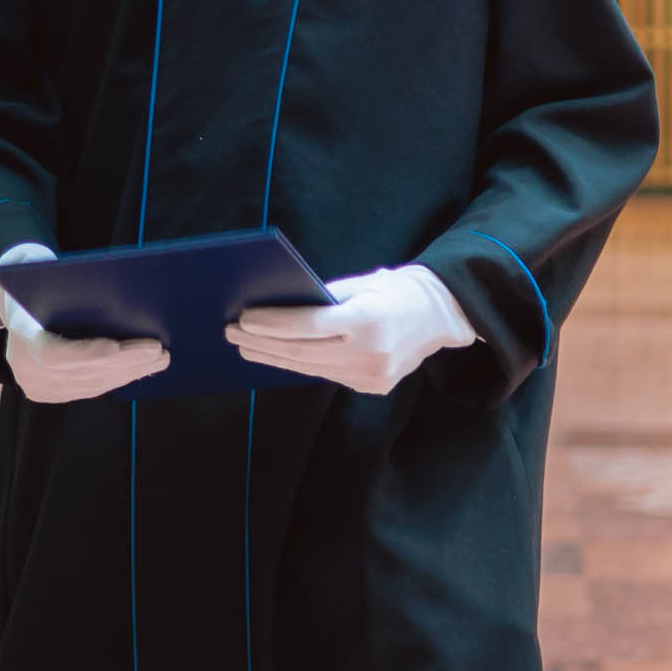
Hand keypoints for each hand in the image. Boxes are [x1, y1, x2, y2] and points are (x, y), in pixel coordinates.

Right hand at [0, 250, 169, 402]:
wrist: (15, 309)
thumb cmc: (34, 283)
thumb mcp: (38, 271)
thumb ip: (63, 278)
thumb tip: (104, 280)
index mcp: (21, 335)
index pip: (53, 353)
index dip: (86, 353)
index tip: (115, 346)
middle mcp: (27, 368)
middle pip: (83, 371)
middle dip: (124, 361)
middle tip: (157, 349)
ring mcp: (40, 386)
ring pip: (92, 384)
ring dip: (129, 372)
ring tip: (159, 357)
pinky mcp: (53, 394)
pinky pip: (92, 389)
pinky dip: (118, 377)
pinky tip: (142, 367)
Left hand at [226, 264, 476, 395]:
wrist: (439, 315)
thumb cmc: (393, 290)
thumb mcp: (360, 284)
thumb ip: (322, 298)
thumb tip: (276, 306)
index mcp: (370, 320)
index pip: (310, 326)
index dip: (273, 324)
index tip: (243, 319)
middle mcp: (372, 353)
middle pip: (304, 351)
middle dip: (263, 342)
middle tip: (231, 333)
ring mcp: (374, 375)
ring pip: (311, 367)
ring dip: (274, 357)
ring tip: (245, 347)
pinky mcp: (373, 386)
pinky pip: (327, 374)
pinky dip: (299, 364)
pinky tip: (276, 356)